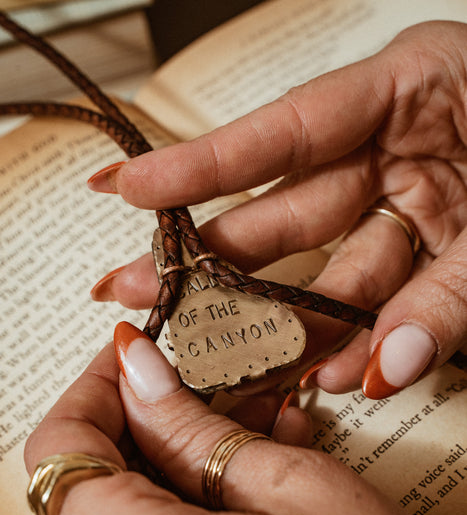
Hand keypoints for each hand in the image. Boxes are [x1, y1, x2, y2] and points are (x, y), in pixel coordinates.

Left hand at [25, 325, 466, 514]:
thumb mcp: (294, 488)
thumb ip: (193, 428)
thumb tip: (139, 373)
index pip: (59, 449)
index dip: (93, 390)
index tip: (132, 359)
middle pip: (87, 497)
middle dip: (141, 435)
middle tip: (202, 398)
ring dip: (167, 484)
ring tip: (240, 448)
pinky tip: (236, 509)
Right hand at [88, 21, 466, 398]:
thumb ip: (448, 296)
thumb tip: (380, 370)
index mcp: (413, 87)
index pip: (286, 130)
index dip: (201, 165)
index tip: (128, 187)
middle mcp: (401, 144)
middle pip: (288, 209)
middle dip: (214, 259)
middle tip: (141, 290)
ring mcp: (417, 199)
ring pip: (331, 266)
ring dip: (284, 320)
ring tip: (224, 356)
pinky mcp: (440, 245)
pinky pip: (386, 295)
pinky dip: (361, 338)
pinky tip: (328, 372)